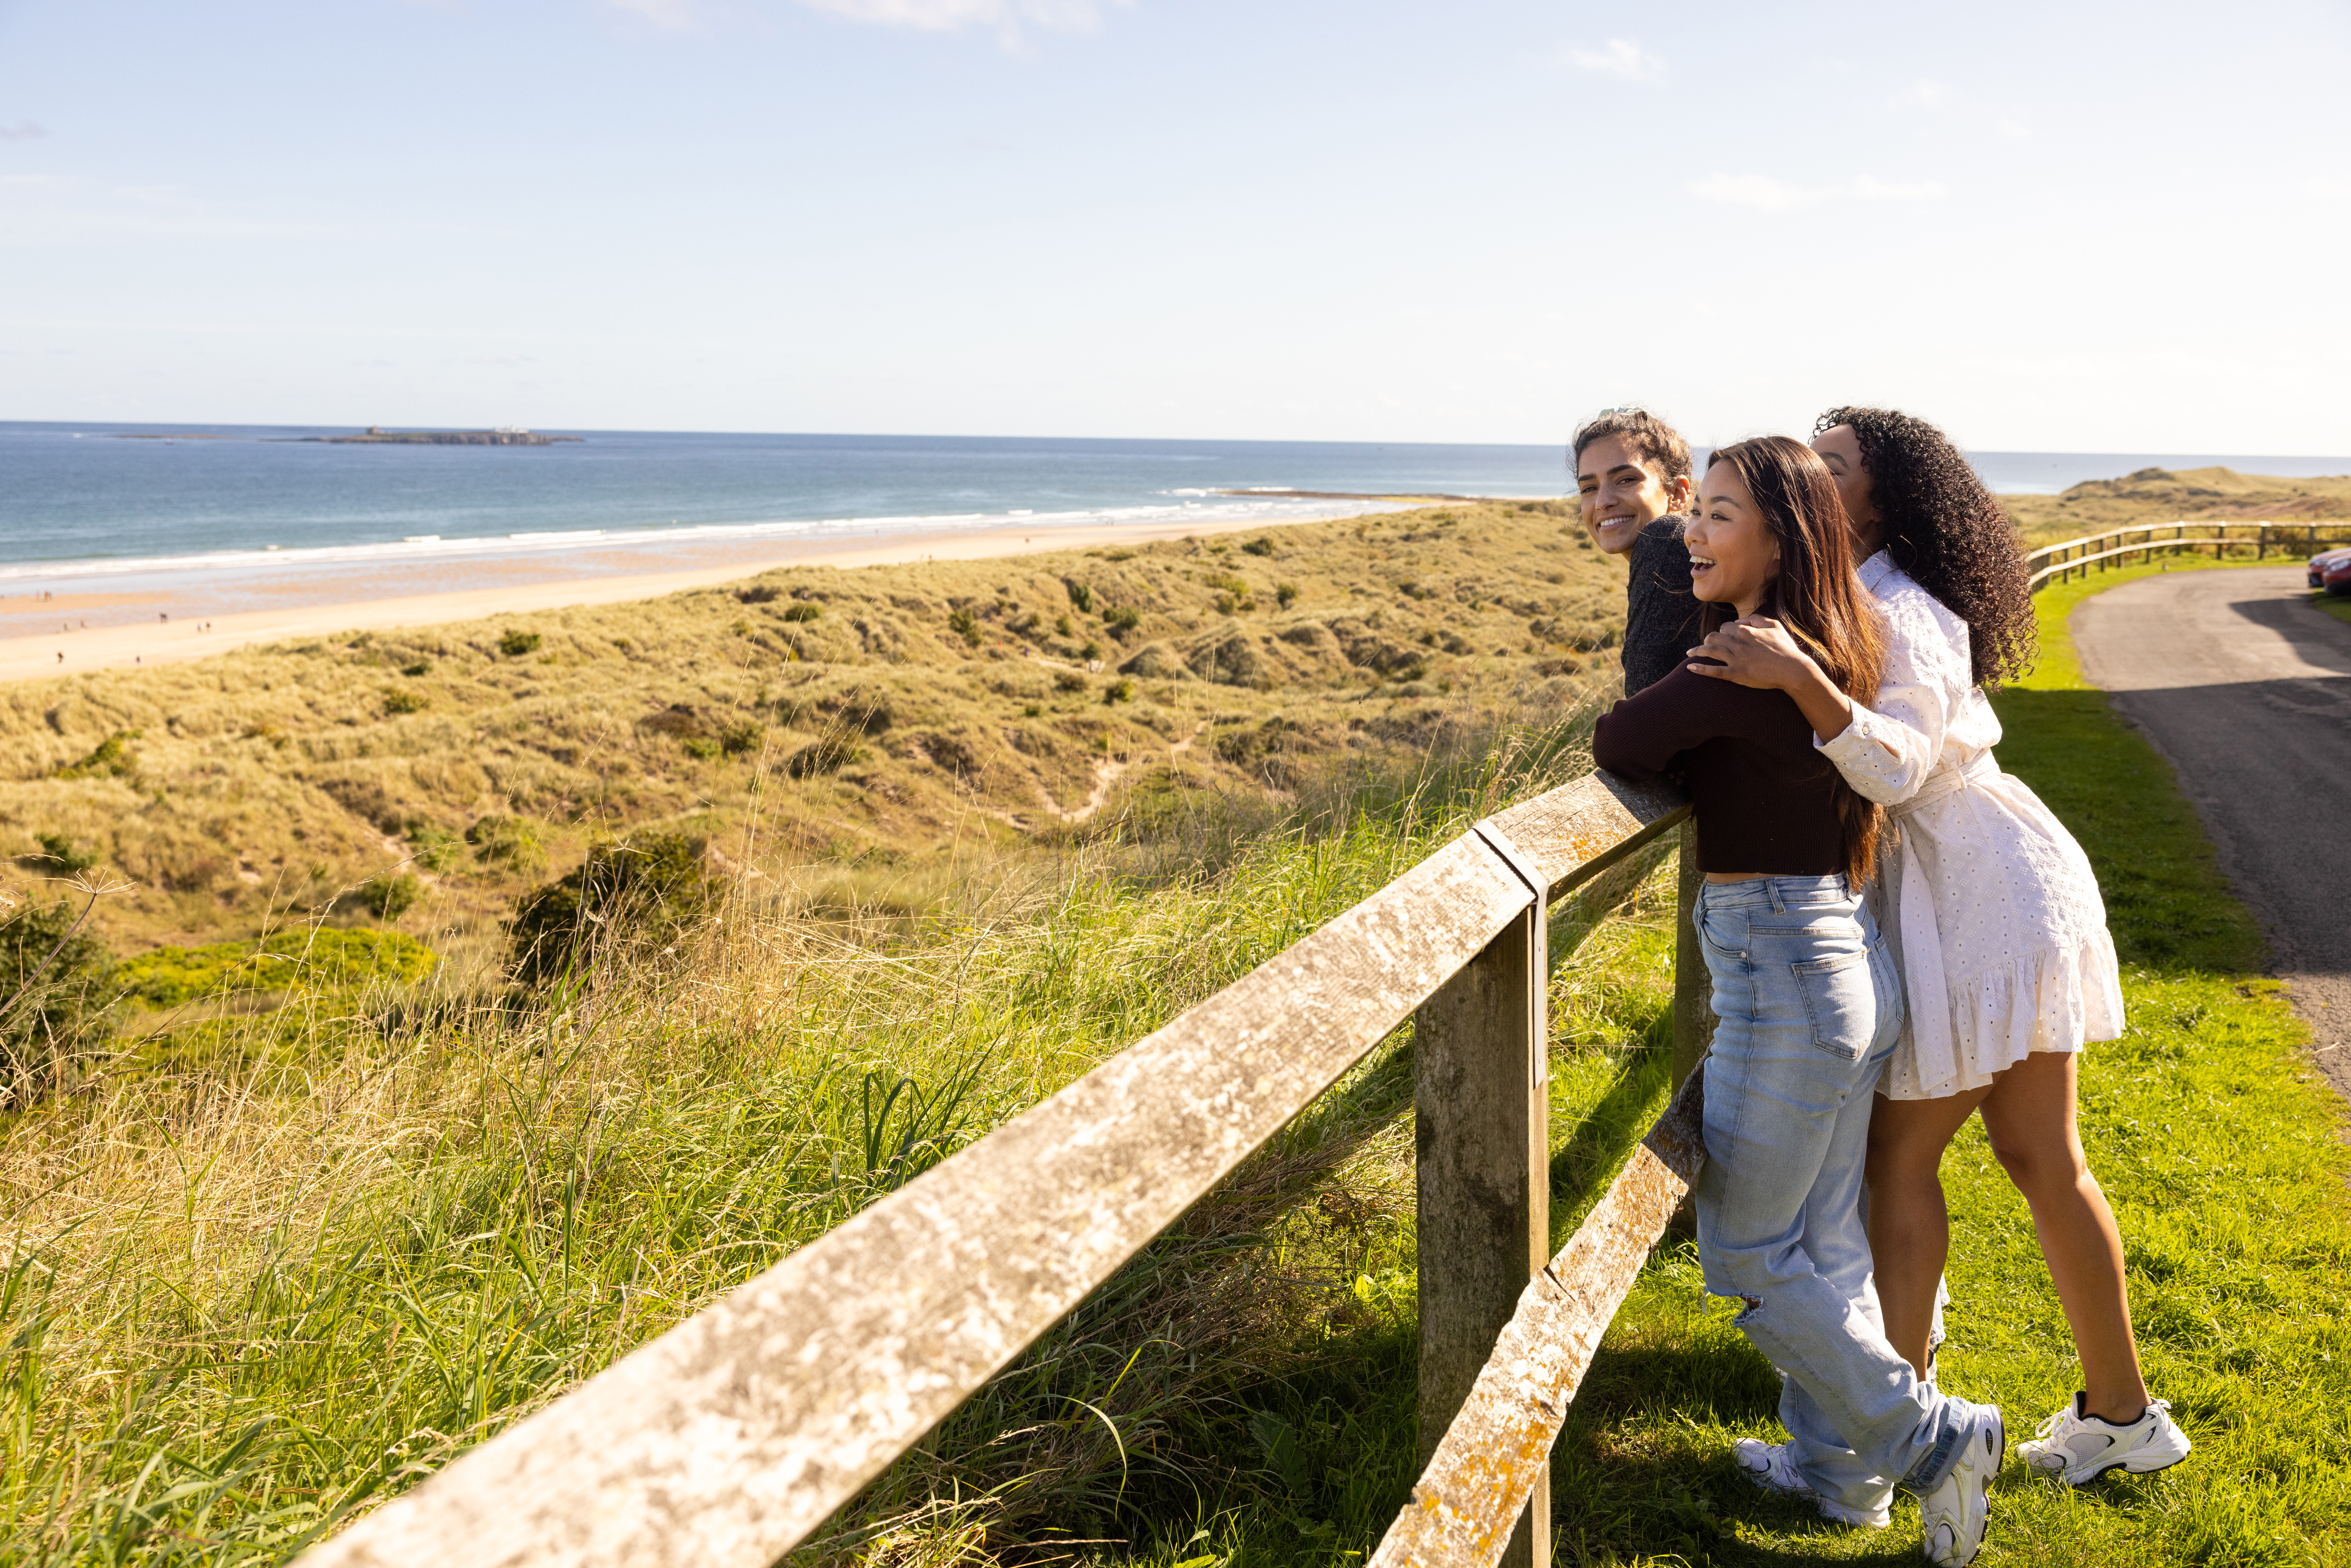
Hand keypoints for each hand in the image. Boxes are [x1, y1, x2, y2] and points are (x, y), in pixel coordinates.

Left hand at [1684, 616, 1819, 689]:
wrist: (1793, 669)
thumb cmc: (1785, 648)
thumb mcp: (1774, 626)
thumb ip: (1755, 619)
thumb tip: (1738, 622)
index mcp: (1746, 631)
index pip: (1725, 627)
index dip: (1722, 631)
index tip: (1723, 636)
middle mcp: (1738, 644)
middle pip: (1713, 638)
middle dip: (1707, 640)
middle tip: (1706, 644)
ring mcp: (1736, 659)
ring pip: (1709, 652)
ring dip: (1697, 651)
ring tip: (1690, 653)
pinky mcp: (1736, 674)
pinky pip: (1713, 671)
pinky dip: (1700, 669)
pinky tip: (1689, 668)